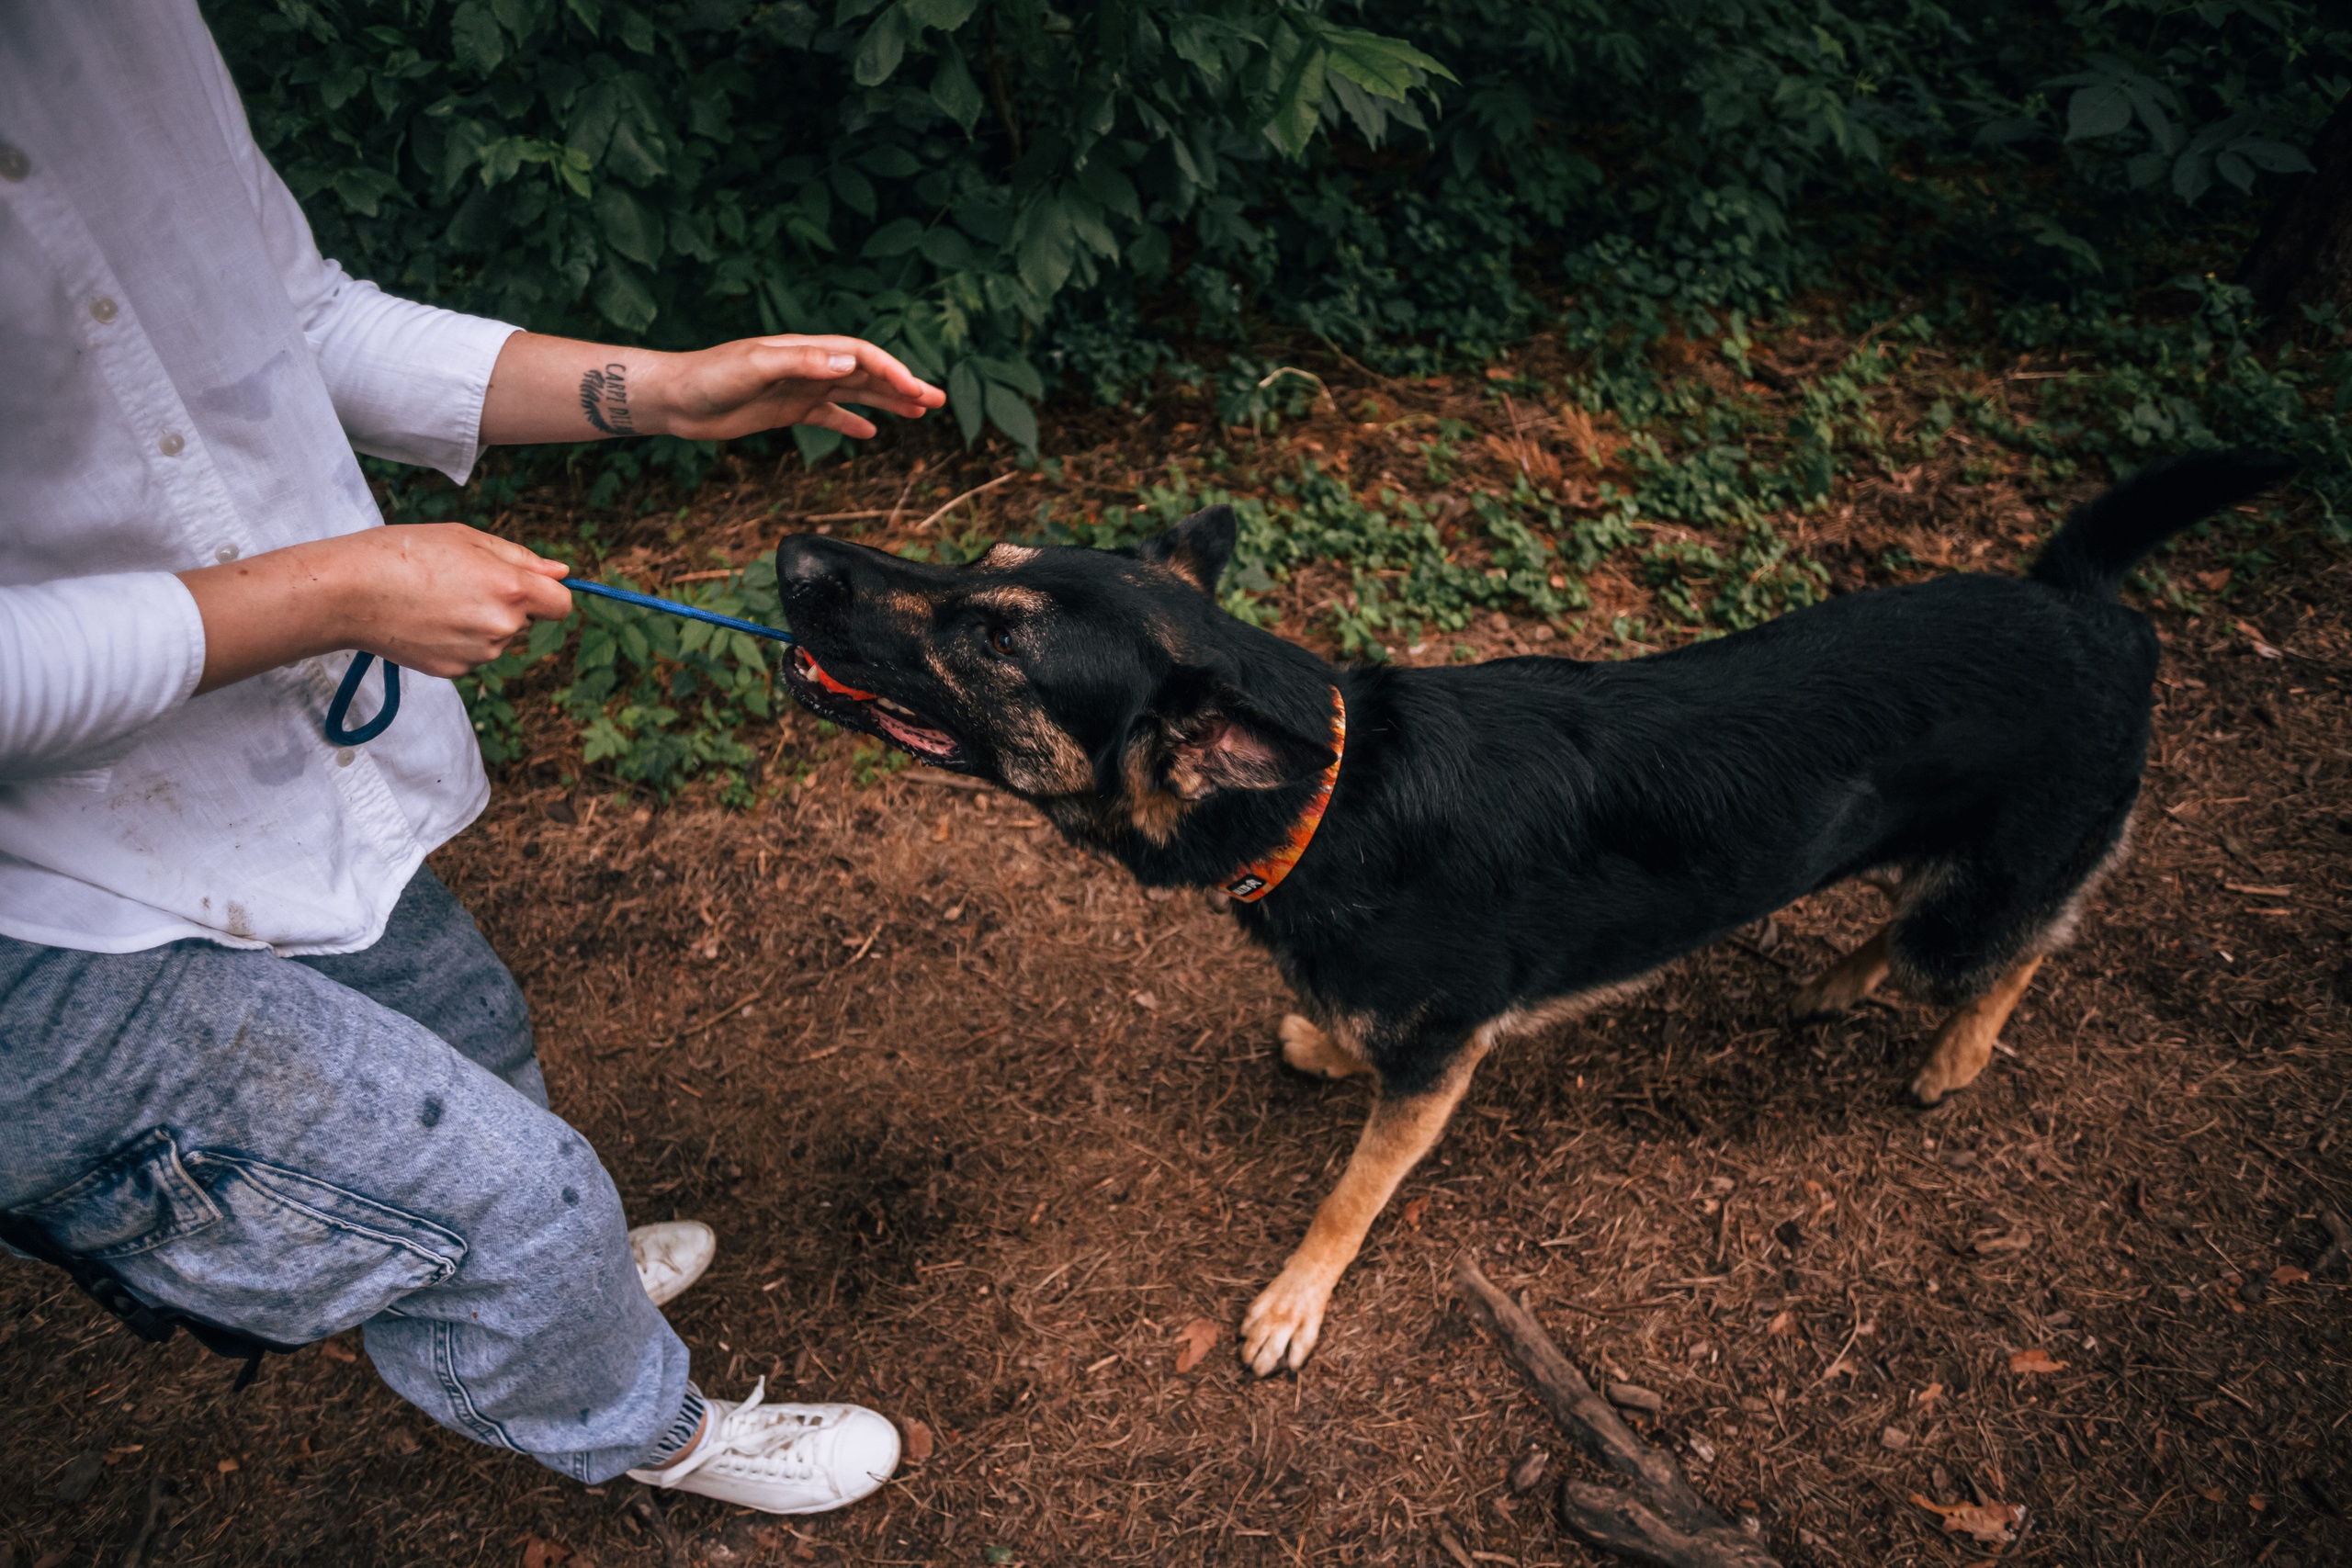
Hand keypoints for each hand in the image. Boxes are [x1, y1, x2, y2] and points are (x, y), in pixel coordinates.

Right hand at [329, 525, 574, 676]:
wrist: (349, 592)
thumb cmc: (404, 553)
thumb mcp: (466, 538)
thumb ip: (520, 558)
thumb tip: (561, 572)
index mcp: (510, 588)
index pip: (561, 604)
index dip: (548, 593)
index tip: (528, 586)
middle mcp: (501, 626)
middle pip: (524, 619)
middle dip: (504, 602)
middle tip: (458, 581)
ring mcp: (478, 653)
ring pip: (497, 637)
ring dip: (479, 621)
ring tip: (435, 599)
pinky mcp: (455, 671)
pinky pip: (472, 653)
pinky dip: (457, 639)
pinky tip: (426, 620)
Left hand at [652, 334, 945, 440]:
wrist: (675, 398)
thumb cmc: (709, 377)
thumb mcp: (755, 367)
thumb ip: (802, 363)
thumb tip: (850, 362)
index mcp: (804, 350)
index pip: (861, 356)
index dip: (891, 371)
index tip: (915, 391)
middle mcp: (807, 365)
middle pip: (866, 373)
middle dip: (902, 385)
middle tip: (936, 400)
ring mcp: (799, 387)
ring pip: (854, 394)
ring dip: (886, 402)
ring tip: (919, 413)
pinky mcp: (786, 409)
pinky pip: (828, 415)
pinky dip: (850, 423)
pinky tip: (869, 435)